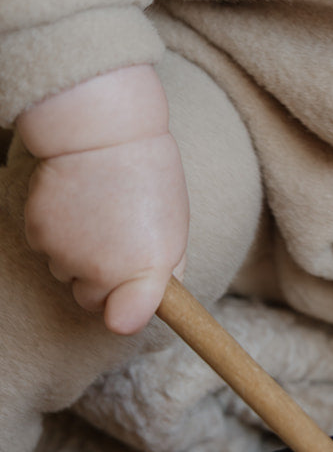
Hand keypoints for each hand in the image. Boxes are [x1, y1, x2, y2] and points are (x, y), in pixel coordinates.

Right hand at [18, 66, 189, 334]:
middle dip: (102, 278)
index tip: (129, 301)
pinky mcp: (39, 235)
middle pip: (92, 299)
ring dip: (79, 251)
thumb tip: (152, 298)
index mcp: (148, 268)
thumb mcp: (174, 222)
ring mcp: (67, 255)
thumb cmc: (146, 172)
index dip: (126, 310)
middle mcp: (104, 271)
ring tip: (100, 208)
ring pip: (66, 272)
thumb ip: (165, 267)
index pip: (126, 321)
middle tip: (117, 235)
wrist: (102, 131)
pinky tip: (75, 200)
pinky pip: (47, 248)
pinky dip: (57, 231)